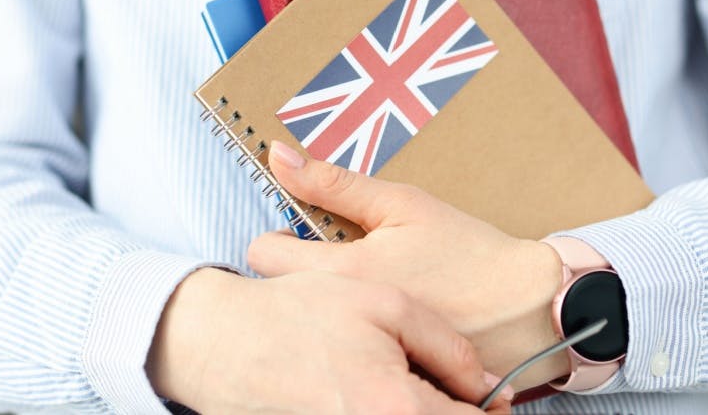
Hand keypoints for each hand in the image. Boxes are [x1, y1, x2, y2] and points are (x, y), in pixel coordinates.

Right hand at [147, 268, 511, 413]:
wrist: (220, 344)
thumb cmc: (297, 316)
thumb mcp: (384, 303)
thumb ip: (446, 345)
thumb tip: (485, 386)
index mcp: (399, 409)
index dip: (487, 409)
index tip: (488, 395)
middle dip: (449, 409)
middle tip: (447, 388)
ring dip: (418, 409)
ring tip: (399, 383)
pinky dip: (386, 409)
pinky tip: (370, 391)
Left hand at [247, 141, 569, 389]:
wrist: (529, 307)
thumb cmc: (469, 253)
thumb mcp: (402, 204)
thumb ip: (333, 184)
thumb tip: (280, 157)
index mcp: (343, 271)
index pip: (262, 257)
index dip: (277, 239)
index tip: (302, 236)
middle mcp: (344, 317)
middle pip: (281, 293)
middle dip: (298, 274)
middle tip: (336, 262)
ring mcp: (363, 348)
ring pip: (313, 322)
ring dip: (326, 305)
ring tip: (364, 293)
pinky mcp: (384, 370)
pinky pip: (346, 347)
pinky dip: (355, 334)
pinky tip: (383, 323)